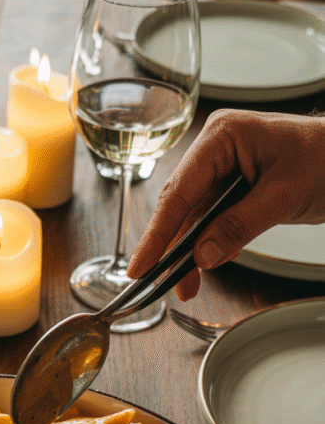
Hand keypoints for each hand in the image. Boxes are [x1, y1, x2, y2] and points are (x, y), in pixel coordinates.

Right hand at [128, 109, 324, 298]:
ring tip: (187, 286)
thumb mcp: (283, 196)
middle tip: (162, 284)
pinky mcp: (233, 186)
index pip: (179, 191)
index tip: (140, 266)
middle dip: (171, 248)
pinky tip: (209, 263)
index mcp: (222, 137)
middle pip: (180, 206)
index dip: (157, 233)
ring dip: (190, 252)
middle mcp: (216, 149)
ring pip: (193, 218)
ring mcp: (223, 168)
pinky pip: (211, 219)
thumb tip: (202, 255)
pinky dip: (210, 244)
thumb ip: (238, 226)